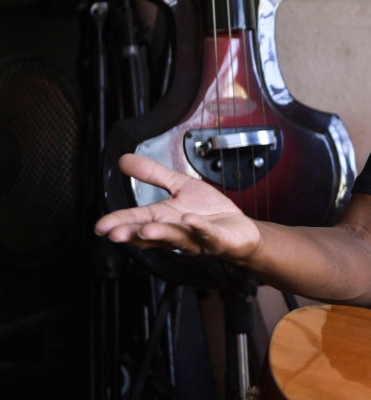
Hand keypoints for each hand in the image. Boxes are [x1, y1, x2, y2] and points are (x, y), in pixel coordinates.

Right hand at [94, 153, 261, 259]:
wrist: (238, 229)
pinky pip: (208, 234)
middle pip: (152, 233)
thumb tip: (124, 160)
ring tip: (147, 228)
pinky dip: (199, 227)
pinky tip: (191, 220)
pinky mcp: (217, 240)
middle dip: (134, 233)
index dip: (120, 223)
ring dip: (161, 233)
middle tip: (116, 233)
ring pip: (176, 237)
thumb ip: (153, 174)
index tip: (101, 226)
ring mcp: (196, 238)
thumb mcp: (179, 186)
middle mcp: (177, 232)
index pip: (138, 220)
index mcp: (165, 218)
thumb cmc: (209, 211)